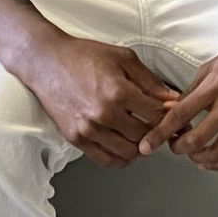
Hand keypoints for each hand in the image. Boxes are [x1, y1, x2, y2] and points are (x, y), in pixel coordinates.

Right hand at [26, 36, 177, 169]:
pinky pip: (106, 160)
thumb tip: (172, 99)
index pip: (156, 115)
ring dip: (139, 146)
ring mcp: (88, 129)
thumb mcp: (123, 58)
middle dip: (155, 130)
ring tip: (139, 133)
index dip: (168, 115)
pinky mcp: (75, 138)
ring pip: (129, 153)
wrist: (45, 61)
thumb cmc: (83, 55)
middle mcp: (104, 114)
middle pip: (145, 136)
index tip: (169, 113)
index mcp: (118, 92)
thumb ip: (150, 81)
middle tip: (155, 123)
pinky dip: (120, 157)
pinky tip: (124, 145)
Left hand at [140, 33, 217, 171]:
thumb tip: (171, 113)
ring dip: (199, 159)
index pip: (181, 115)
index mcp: (217, 84)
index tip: (147, 145)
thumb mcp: (211, 66)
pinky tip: (211, 160)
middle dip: (179, 148)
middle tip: (173, 146)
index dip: (160, 133)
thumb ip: (191, 92)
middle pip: (198, 140)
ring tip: (192, 154)